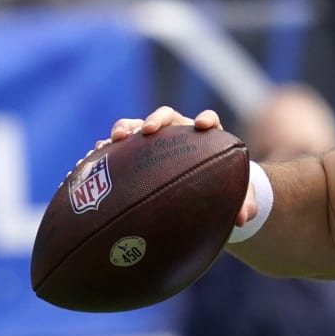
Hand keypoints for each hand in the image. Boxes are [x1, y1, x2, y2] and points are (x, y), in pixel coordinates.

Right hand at [98, 106, 257, 225]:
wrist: (203, 193)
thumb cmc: (223, 190)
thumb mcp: (237, 197)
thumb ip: (244, 205)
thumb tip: (244, 219)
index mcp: (206, 139)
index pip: (208, 121)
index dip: (206, 119)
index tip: (203, 124)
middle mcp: (180, 133)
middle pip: (167, 117)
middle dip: (157, 119)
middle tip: (148, 130)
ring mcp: (156, 141)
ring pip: (138, 127)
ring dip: (126, 128)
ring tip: (114, 139)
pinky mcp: (136, 153)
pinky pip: (119, 148)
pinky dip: (106, 151)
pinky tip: (90, 160)